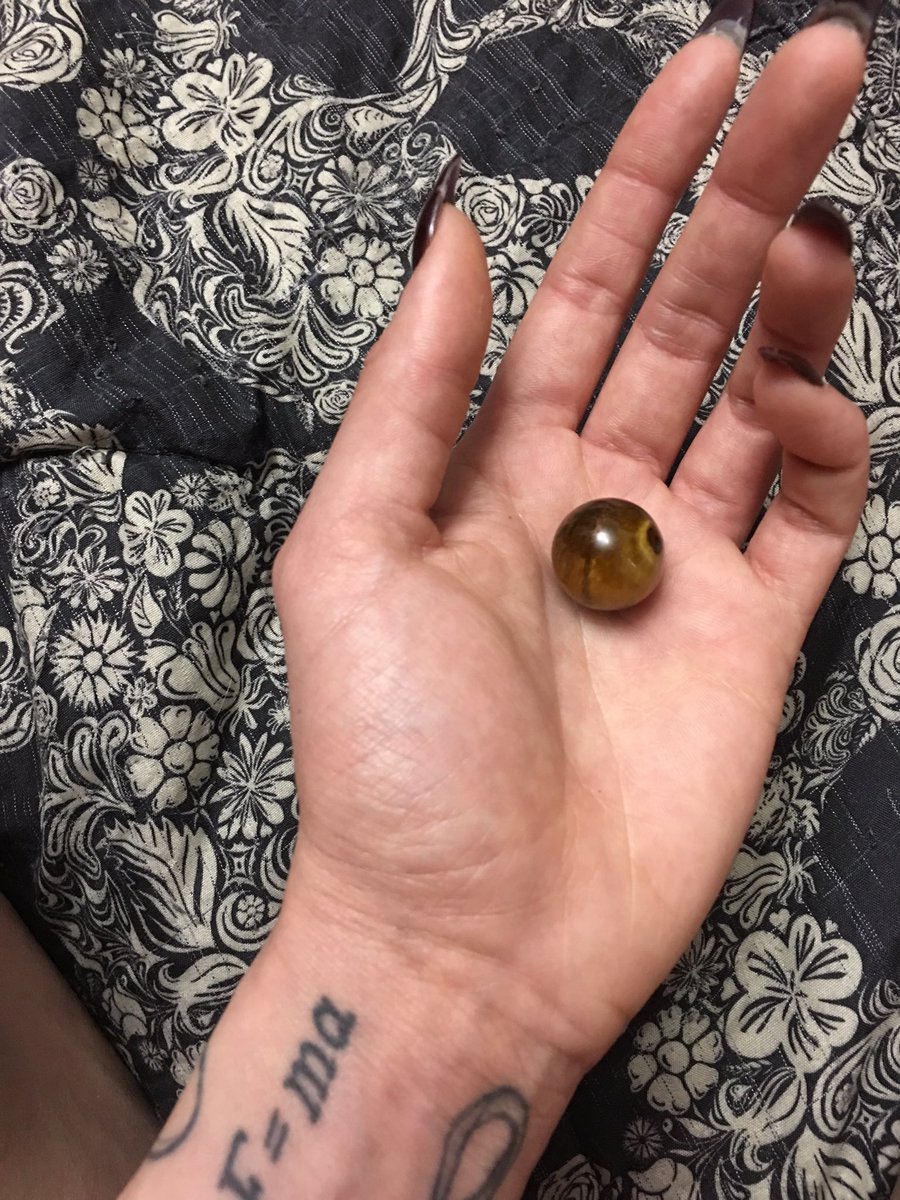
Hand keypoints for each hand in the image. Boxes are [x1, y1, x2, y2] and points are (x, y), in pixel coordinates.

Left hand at [273, 17, 868, 1074]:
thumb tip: (447, 228)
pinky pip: (809, 508)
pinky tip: (799, 397)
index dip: (642, 182)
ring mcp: (680, 563)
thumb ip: (409, 392)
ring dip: (791, 305)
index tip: (708, 72)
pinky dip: (819, 440)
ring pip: (755, 396)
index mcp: (497, 466)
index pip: (583, 293)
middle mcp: (595, 497)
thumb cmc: (389, 755)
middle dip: (745, 197)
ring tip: (813, 235)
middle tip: (814, 70)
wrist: (469, 936)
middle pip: (684, 318)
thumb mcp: (353, 549)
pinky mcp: (753, 634)